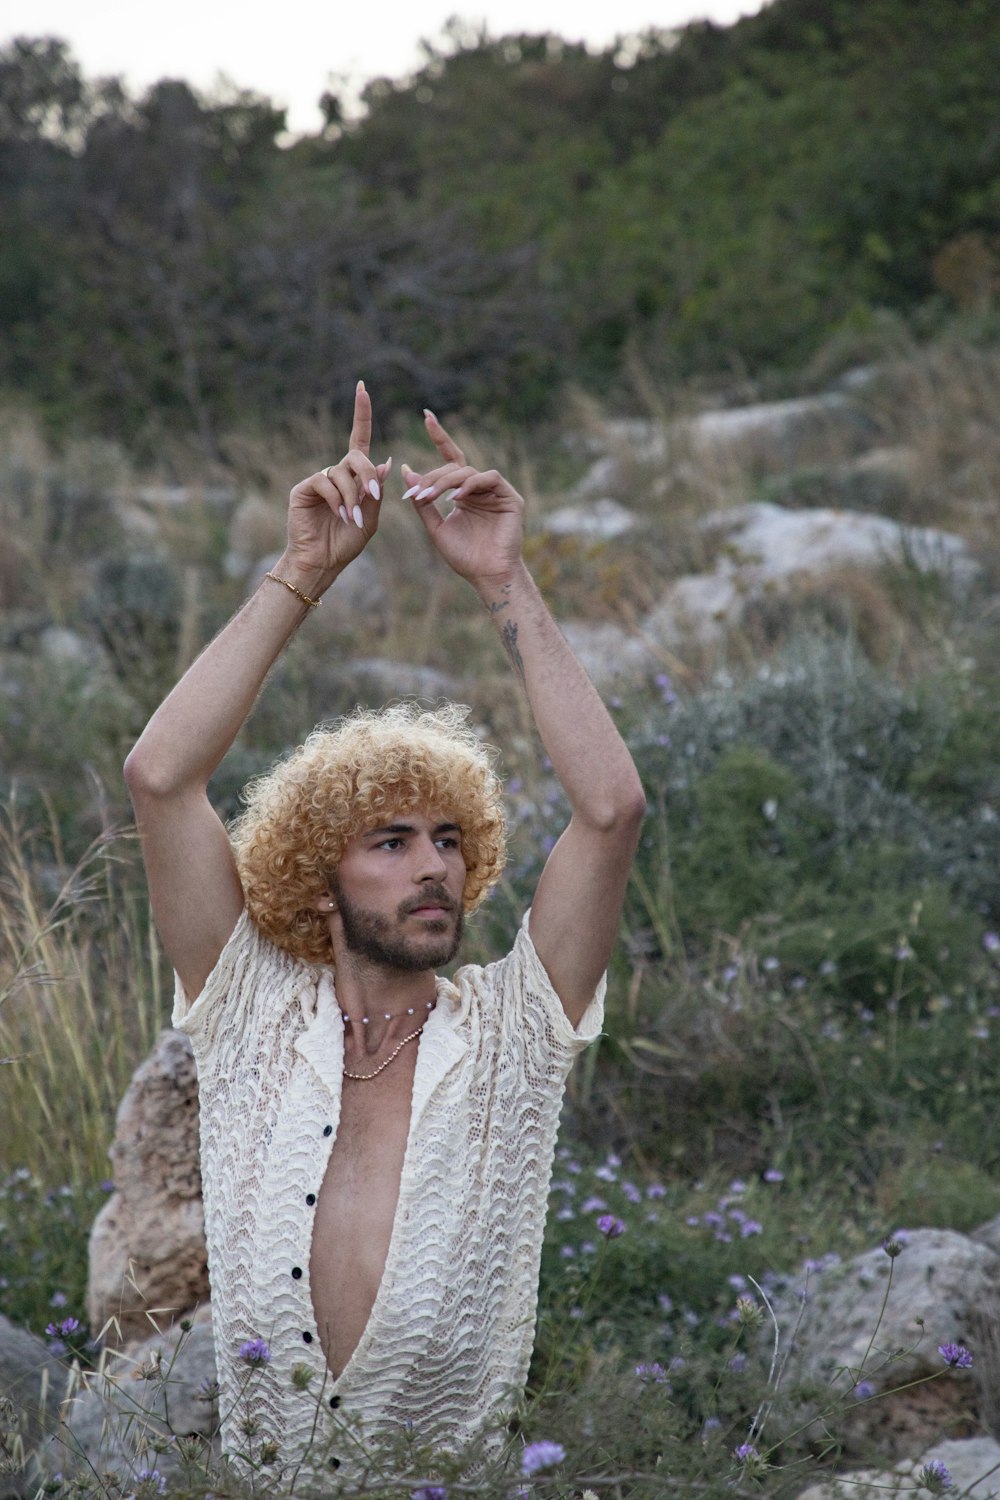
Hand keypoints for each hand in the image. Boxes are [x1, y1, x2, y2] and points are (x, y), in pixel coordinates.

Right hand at [282, 382, 390, 586]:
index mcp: (354, 479)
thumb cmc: (346, 543)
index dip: (361, 414)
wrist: (322, 562)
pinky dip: (337, 498)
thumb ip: (376, 492)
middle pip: (356, 456)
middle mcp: (335, 475)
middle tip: (372, 495)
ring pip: (342, 472)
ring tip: (350, 518)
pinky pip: (325, 481)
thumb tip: (385, 460)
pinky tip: (338, 514)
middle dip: (368, 474)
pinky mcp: (302, 488)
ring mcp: (318, 481)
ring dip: (352, 496)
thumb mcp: (370, 518)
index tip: (363, 388)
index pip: (359, 440)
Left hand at [402, 411, 523, 585]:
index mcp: (463, 493)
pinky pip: (489, 478)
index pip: (450, 459)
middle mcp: (480, 488)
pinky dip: (470, 485)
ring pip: (468, 472)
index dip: (439, 436)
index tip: (426, 415)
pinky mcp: (511, 497)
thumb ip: (423, 500)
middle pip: (454, 467)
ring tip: (429, 497)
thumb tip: (406, 469)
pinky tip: (456, 499)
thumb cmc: (464, 556)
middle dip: (432, 477)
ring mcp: (496, 492)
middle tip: (416, 492)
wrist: (487, 576)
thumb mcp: (435, 527)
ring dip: (445, 482)